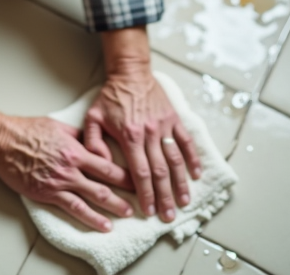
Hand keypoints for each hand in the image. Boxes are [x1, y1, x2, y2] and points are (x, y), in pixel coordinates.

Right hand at [0, 114, 134, 231]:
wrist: (4, 141)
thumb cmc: (28, 130)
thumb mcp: (59, 126)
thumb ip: (78, 136)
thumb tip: (92, 141)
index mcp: (76, 149)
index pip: (108, 164)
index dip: (126, 173)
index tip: (138, 177)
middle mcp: (72, 167)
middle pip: (106, 182)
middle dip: (126, 191)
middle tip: (141, 197)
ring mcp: (61, 182)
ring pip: (94, 197)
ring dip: (114, 207)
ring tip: (127, 213)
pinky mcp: (48, 194)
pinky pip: (74, 209)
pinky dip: (91, 218)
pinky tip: (103, 225)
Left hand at [82, 69, 201, 222]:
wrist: (130, 73)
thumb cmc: (111, 96)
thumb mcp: (93, 118)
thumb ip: (93, 142)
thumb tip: (98, 163)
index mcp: (130, 136)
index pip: (140, 172)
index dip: (146, 194)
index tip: (149, 211)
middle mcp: (150, 133)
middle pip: (160, 171)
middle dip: (165, 197)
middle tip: (168, 216)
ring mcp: (164, 126)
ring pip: (176, 160)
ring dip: (181, 183)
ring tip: (184, 201)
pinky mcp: (174, 118)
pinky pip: (186, 141)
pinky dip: (192, 158)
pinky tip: (196, 174)